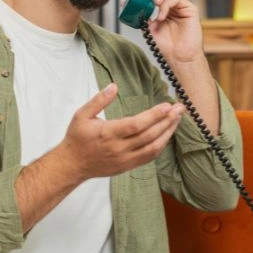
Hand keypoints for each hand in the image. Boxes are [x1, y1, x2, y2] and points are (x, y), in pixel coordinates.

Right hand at [60, 83, 183, 180]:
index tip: (167, 106)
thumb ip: (98, 100)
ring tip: (178, 119)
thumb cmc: (77, 138)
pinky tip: (168, 133)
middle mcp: (119, 148)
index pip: (135, 125)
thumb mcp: (82, 115)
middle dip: (167, 121)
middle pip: (149, 135)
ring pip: (153, 147)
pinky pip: (150, 156)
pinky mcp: (128, 166)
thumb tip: (114, 86)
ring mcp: (125, 159)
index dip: (153, 116)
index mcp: (108, 134)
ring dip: (168, 133)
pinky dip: (161, 145)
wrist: (72, 165)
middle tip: (180, 108)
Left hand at [138, 0, 203, 63]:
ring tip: (154, 2)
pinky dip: (166, 5)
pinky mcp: (191, 9)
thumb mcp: (149, 25)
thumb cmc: (167, 44)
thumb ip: (142, 12)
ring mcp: (184, 4)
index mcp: (166, 4)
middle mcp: (175, 2)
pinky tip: (161, 16)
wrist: (179, 57)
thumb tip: (127, 2)